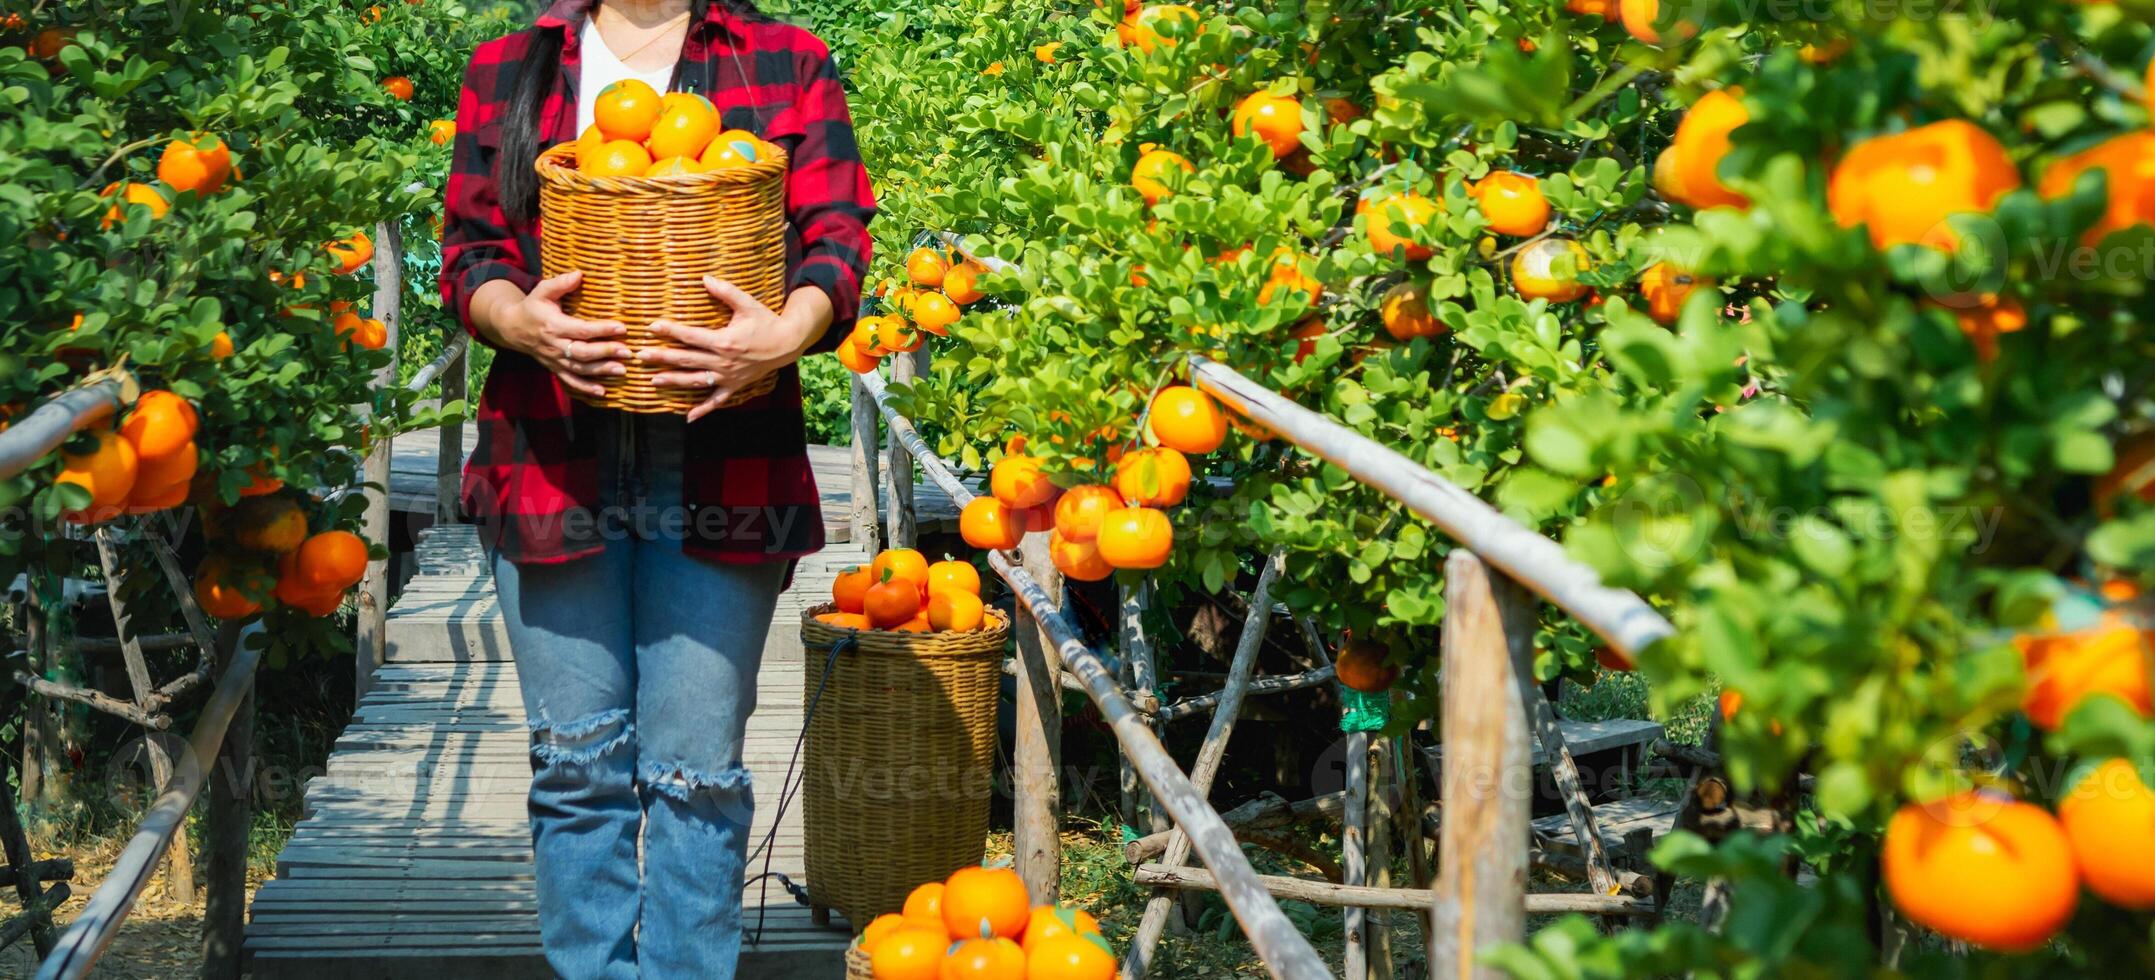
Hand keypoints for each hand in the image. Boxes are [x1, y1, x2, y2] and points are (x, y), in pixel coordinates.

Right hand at [487, 271, 629, 397]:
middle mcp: (554, 345)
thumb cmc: (532, 307)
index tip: (622, 328)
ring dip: (601, 372)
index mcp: (553, 325)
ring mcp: (554, 359)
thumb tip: (579, 274)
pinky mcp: (555, 368)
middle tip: (628, 352)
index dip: (601, 329)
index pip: (581, 329)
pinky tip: (602, 392)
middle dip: (606, 353)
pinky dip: (585, 389)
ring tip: (622, 371)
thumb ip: (560, 283)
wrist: (512, 327)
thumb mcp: (542, 291)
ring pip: (579, 369)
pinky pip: (570, 382)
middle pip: (582, 353)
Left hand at [642, 277, 827, 421]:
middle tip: (640, 356)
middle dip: (662, 357)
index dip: (670, 331)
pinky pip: (716, 401)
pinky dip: (703, 410)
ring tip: (653, 380)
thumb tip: (704, 278)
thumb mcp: (748, 304)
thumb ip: (726, 292)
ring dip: (674, 381)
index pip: (690, 336)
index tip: (651, 327)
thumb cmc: (766, 322)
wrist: (787, 344)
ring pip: (695, 381)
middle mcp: (723, 362)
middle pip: (686, 360)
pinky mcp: (734, 386)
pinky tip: (687, 417)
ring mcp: (728, 377)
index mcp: (724, 341)